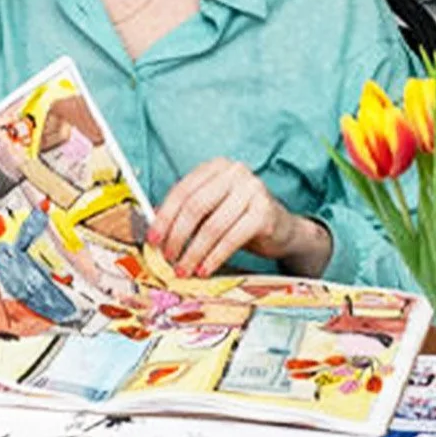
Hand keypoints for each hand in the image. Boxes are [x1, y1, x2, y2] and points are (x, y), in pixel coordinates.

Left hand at [148, 158, 331, 278]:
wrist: (282, 229)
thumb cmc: (239, 218)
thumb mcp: (212, 210)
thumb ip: (186, 214)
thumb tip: (155, 231)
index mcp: (216, 167)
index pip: (183, 190)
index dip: (164, 217)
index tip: (153, 239)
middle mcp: (236, 173)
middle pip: (195, 206)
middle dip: (177, 236)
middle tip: (168, 258)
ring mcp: (253, 190)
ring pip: (212, 226)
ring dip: (194, 252)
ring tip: (184, 269)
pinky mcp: (265, 212)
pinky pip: (231, 238)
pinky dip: (214, 257)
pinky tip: (205, 269)